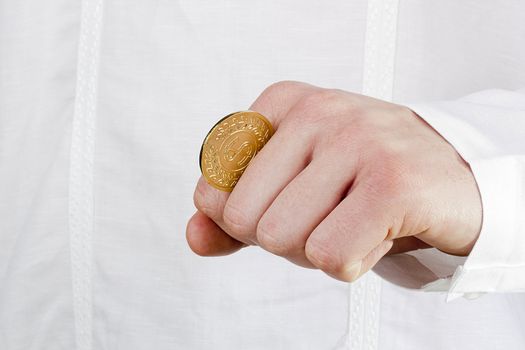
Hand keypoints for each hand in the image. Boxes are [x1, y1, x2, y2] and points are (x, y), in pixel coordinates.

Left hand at [186, 81, 481, 281]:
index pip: (213, 186)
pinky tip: (379, 233)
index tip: (291, 202)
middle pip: (244, 219)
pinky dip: (352, 263)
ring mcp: (357, 140)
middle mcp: (318, 111)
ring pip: (284, 240)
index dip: (248, 215)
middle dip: (284, 238)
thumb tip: (194, 236)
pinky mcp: (393, 181)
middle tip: (329, 215)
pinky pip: (331, 257)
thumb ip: (233, 214)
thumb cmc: (363, 181)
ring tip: (356, 221)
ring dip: (318, 251)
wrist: (451, 179)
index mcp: (284, 103)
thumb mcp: (289, 187)